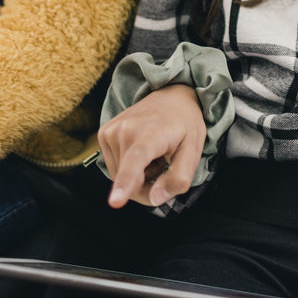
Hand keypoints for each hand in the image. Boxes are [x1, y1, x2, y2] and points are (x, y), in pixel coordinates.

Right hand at [98, 85, 206, 208]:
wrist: (172, 96)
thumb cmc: (184, 124)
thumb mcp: (193, 151)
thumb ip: (178, 178)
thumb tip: (155, 199)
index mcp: (152, 133)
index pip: (136, 160)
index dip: (126, 183)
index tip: (115, 202)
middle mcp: (126, 129)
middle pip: (130, 181)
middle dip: (147, 186)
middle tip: (164, 165)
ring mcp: (111, 130)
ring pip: (120, 176)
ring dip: (139, 175)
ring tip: (154, 154)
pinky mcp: (104, 133)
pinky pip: (115, 167)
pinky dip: (129, 166)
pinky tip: (142, 151)